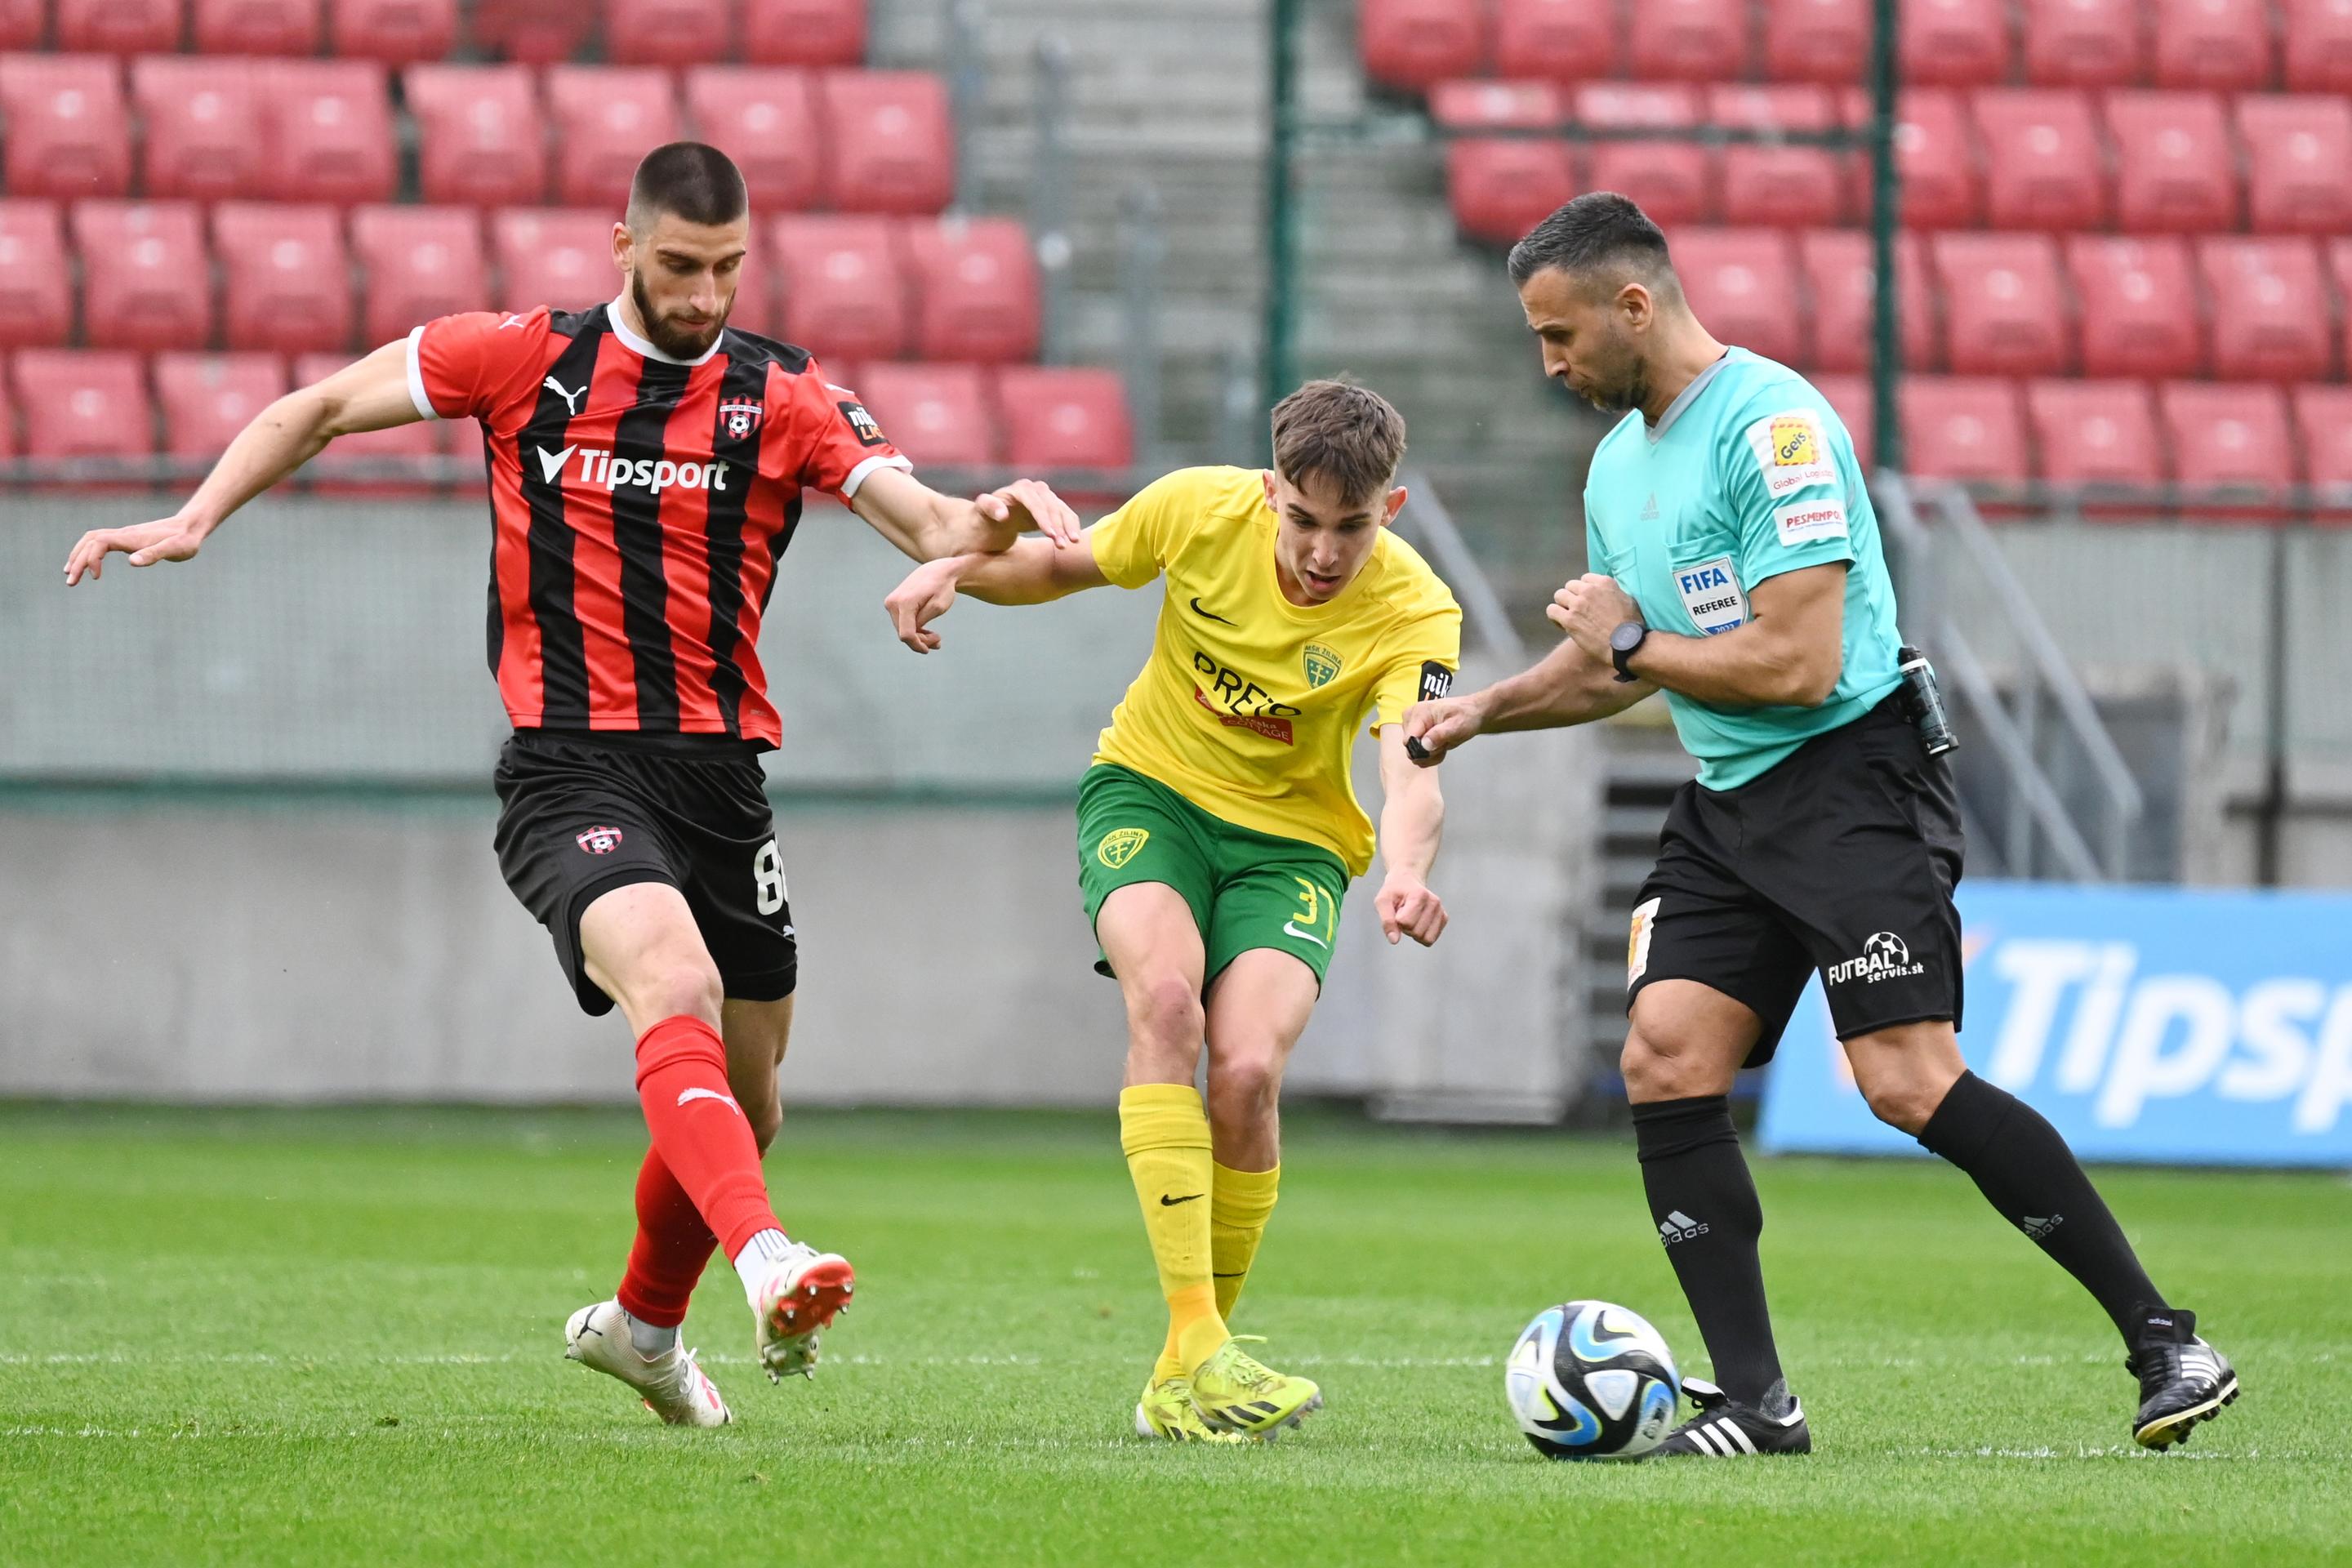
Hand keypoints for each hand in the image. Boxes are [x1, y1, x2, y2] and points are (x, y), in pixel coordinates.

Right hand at [63, 515, 206, 585]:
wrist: (190, 527)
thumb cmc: (185, 540)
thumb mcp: (175, 549)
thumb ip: (154, 554)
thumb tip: (132, 562)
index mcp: (130, 537)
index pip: (99, 543)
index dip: (91, 558)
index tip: (95, 577)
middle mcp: (123, 534)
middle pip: (89, 542)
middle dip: (76, 561)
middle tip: (70, 583)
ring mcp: (124, 535)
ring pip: (91, 540)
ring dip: (78, 555)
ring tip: (70, 574)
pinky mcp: (127, 539)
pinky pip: (100, 542)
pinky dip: (89, 552)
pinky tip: (88, 565)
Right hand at [884, 558, 963, 652]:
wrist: (937, 570)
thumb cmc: (942, 587)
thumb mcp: (938, 607)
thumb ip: (923, 622)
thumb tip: (911, 634)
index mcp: (905, 603)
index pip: (906, 634)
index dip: (917, 645)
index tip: (929, 650)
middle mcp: (893, 602)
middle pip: (904, 633)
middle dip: (920, 640)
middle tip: (939, 640)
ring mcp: (891, 602)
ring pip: (902, 629)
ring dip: (918, 636)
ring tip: (936, 637)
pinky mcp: (893, 603)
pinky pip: (902, 622)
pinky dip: (914, 629)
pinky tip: (926, 632)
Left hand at [980, 478, 1082, 547]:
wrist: (986, 528)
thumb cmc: (981, 522)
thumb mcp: (980, 515)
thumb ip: (989, 508)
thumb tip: (1003, 514)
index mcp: (1017, 490)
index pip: (1035, 501)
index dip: (1043, 517)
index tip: (1050, 534)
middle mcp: (1032, 490)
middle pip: (1051, 505)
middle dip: (1059, 525)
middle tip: (1063, 544)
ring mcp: (1042, 499)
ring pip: (1061, 510)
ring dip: (1068, 526)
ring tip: (1071, 544)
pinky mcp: (1049, 509)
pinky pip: (1065, 516)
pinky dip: (1070, 527)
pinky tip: (1073, 540)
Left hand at [1376, 872, 1447, 946]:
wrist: (1407, 882)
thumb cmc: (1394, 891)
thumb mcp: (1382, 901)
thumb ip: (1387, 920)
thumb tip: (1394, 940)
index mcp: (1419, 895)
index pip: (1405, 922)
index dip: (1396, 920)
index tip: (1397, 910)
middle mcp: (1434, 902)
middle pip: (1416, 932)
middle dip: (1405, 928)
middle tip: (1403, 914)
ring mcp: (1440, 910)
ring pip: (1426, 939)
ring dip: (1414, 933)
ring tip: (1410, 918)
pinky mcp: (1443, 918)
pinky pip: (1430, 939)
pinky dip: (1421, 935)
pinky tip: (1417, 922)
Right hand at [1401, 693, 1484, 765]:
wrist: (1472, 714)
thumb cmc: (1466, 715)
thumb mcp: (1457, 725)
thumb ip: (1440, 734)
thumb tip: (1424, 745)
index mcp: (1418, 712)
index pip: (1409, 740)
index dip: (1424, 748)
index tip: (1439, 744)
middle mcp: (1411, 719)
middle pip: (1411, 749)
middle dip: (1430, 752)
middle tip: (1445, 742)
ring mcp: (1412, 728)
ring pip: (1415, 754)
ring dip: (1432, 754)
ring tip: (1444, 742)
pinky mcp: (1416, 736)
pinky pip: (1418, 755)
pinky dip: (1432, 755)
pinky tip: (1441, 745)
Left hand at [1546, 573, 1638, 664]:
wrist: (1627, 643)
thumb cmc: (1631, 625)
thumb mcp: (1627, 599)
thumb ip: (1612, 593)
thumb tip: (1606, 594)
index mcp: (1604, 582)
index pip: (1585, 579)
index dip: (1584, 591)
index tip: (1587, 601)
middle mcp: (1589, 589)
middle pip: (1570, 586)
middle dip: (1573, 597)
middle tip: (1578, 611)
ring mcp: (1578, 603)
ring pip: (1559, 595)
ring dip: (1563, 605)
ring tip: (1569, 616)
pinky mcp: (1569, 619)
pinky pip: (1552, 610)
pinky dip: (1555, 616)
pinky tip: (1562, 623)